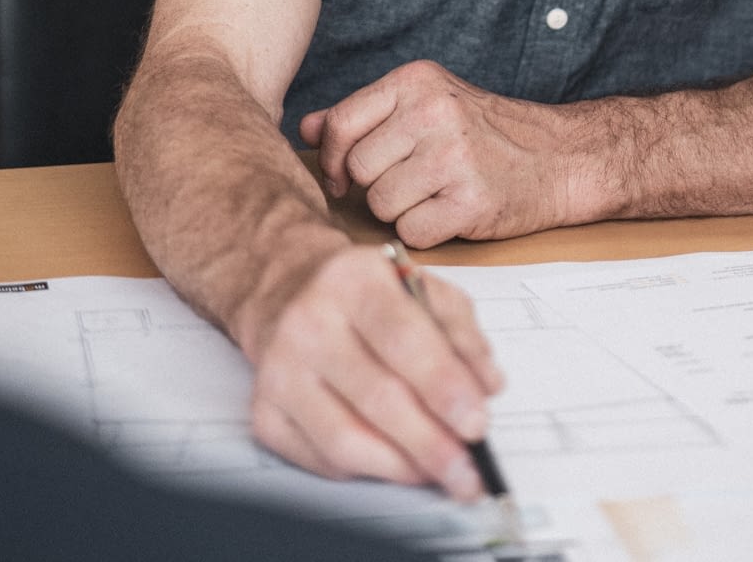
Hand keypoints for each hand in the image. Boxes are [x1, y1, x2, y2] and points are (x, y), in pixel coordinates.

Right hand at [245, 243, 502, 495]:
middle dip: (432, 443)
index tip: (476, 424)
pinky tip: (394, 463)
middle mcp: (309, 321)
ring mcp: (279, 369)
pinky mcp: (264, 411)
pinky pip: (321, 460)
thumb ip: (460, 330)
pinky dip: (366, 471)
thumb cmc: (365, 293)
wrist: (287, 290)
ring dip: (402, 467)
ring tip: (438, 474)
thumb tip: (488, 385)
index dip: (443, 385)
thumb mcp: (419, 285)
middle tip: (468, 472)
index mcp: (354, 278)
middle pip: (376, 396)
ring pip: (346, 439)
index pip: (402, 337)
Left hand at [300, 59, 577, 245]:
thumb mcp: (425, 103)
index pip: (341, 125)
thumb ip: (364, 114)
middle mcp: (433, 112)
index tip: (343, 175)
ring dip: (401, 210)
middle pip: (360, 170)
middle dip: (377, 186)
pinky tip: (451, 211)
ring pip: (381, 204)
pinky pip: (412, 231)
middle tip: (412, 181)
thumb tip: (305, 128)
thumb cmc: (487, 133)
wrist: (560, 157)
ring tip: (435, 193)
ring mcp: (453, 156)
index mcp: (416, 81)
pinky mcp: (470, 200)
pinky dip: (426, 231)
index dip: (333, 160)